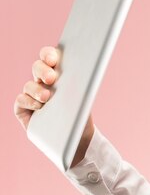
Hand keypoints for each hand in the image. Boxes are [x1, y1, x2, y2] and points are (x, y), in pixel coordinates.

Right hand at [15, 45, 94, 165]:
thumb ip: (81, 85)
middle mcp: (42, 82)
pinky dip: (29, 101)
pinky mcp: (23, 109)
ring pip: (29, 85)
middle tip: (52, 78)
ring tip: (47, 97)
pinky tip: (39, 106)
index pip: (50, 57)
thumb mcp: (84, 100)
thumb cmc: (82, 116)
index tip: (54, 58)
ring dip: (37, 89)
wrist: (79, 139)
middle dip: (42, 70)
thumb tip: (85, 72)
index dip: (49, 55)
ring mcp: (31, 95)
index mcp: (58, 74)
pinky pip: (21, 100)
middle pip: (37, 68)